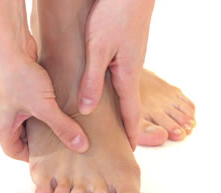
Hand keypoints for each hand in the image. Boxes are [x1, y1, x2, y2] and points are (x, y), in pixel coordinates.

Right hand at [0, 37, 88, 161]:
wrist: (6, 41)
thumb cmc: (17, 77)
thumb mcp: (43, 107)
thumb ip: (63, 127)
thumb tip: (82, 146)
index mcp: (0, 129)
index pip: (17, 153)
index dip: (36, 158)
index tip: (57, 159)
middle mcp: (2, 117)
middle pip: (25, 138)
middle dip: (45, 141)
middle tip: (67, 146)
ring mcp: (10, 101)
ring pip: (31, 120)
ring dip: (47, 122)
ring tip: (69, 127)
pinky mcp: (19, 87)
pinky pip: (34, 104)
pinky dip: (47, 108)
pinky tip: (64, 107)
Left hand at [78, 0, 154, 149]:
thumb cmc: (114, 15)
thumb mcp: (98, 49)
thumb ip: (92, 80)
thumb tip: (88, 109)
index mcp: (127, 74)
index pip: (131, 112)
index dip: (131, 132)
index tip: (130, 150)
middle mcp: (132, 69)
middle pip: (129, 103)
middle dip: (126, 124)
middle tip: (120, 141)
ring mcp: (131, 58)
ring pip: (124, 89)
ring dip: (121, 108)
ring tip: (113, 122)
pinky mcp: (126, 48)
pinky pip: (121, 76)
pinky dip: (116, 90)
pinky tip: (107, 90)